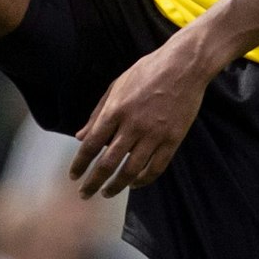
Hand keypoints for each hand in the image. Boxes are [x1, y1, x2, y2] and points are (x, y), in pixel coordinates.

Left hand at [68, 37, 214, 197]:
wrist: (184, 65)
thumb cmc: (148, 71)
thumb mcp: (117, 85)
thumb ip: (98, 112)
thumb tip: (80, 136)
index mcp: (115, 109)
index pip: (91, 145)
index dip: (80, 164)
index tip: (74, 176)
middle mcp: (133, 125)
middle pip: (108, 163)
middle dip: (94, 182)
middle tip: (85, 194)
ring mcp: (154, 134)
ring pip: (132, 170)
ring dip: (117, 186)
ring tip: (107, 192)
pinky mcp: (173, 139)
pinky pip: (156, 167)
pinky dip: (144, 180)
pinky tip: (134, 183)